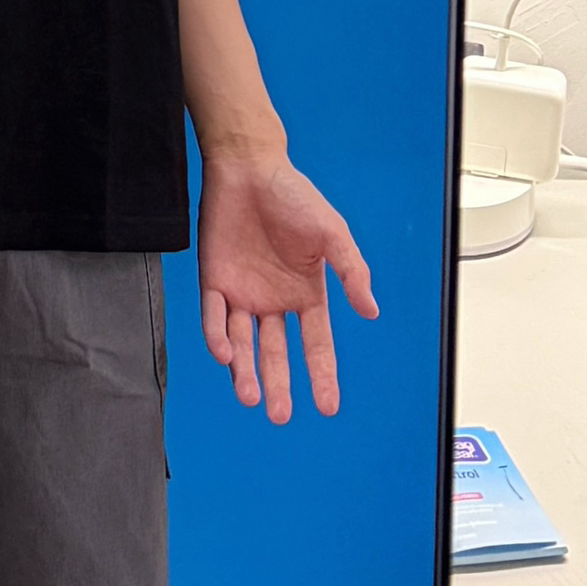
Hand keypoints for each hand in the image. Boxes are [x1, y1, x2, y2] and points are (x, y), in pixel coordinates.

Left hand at [197, 152, 376, 422]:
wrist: (249, 170)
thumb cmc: (293, 198)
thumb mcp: (332, 235)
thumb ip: (352, 273)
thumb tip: (371, 312)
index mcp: (306, 294)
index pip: (316, 344)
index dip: (321, 375)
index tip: (327, 407)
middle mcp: (274, 301)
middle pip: (277, 353)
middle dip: (278, 385)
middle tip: (279, 415)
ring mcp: (242, 294)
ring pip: (243, 344)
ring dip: (246, 372)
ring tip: (252, 398)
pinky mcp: (214, 282)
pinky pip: (214, 318)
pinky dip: (219, 338)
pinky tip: (228, 356)